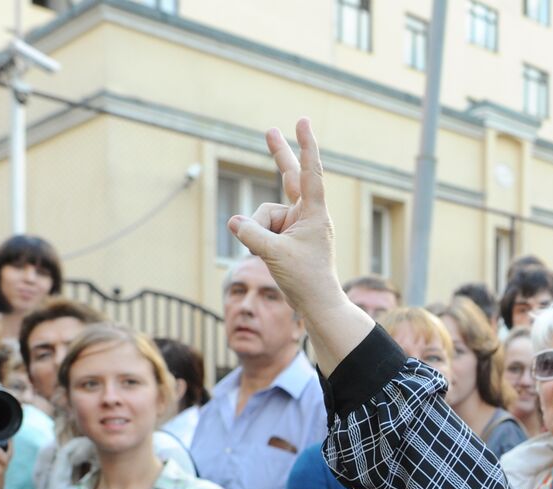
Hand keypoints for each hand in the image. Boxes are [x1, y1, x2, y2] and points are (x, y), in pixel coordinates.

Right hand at [228, 120, 367, 372]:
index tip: (302, 122)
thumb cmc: (305, 278)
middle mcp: (308, 214)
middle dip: (279, 155)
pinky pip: (262, 230)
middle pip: (289, 178)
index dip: (305, 146)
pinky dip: (260, 242)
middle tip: (271, 130)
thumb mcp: (273, 254)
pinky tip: (272, 259)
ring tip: (277, 256)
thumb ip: (251, 234)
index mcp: (314, 213)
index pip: (310, 173)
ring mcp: (297, 225)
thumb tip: (234, 221)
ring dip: (261, 235)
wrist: (317, 303)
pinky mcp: (288, 236)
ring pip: (263, 217)